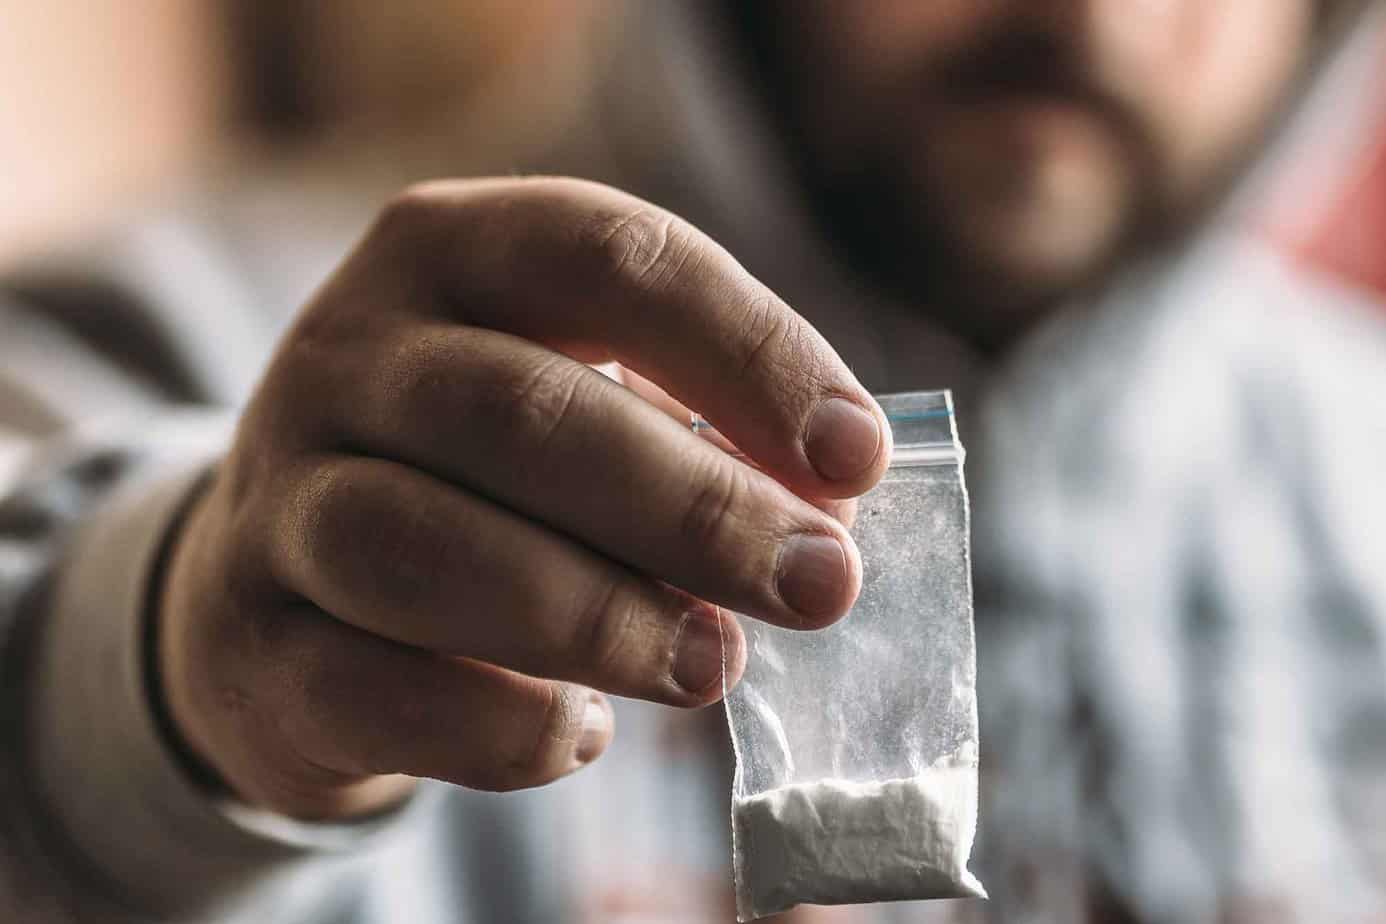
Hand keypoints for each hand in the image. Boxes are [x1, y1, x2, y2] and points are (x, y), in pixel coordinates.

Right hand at [156, 178, 889, 818]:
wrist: (282, 572)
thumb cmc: (481, 477)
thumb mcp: (576, 400)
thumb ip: (690, 434)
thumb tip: (824, 516)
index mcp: (449, 251)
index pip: (611, 260)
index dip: (750, 353)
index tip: (858, 458)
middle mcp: (347, 353)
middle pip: (522, 414)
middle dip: (696, 508)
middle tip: (819, 585)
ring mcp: (279, 494)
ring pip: (428, 548)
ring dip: (600, 618)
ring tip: (713, 666)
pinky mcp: (251, 637)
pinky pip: (375, 689)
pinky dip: (502, 726)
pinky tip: (582, 731)